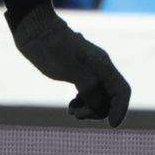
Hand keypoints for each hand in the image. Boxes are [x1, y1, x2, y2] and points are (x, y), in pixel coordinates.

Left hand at [9, 3, 130, 125]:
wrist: (33, 29)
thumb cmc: (49, 47)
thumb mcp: (69, 70)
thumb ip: (89, 88)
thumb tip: (100, 105)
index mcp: (101, 64)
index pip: (122, 91)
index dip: (120, 110)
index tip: (111, 125)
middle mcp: (100, 66)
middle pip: (110, 97)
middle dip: (97, 110)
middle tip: (77, 115)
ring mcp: (90, 69)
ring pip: (98, 96)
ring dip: (88, 108)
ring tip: (71, 112)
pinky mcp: (79, 71)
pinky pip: (88, 92)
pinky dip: (82, 101)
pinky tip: (71, 107)